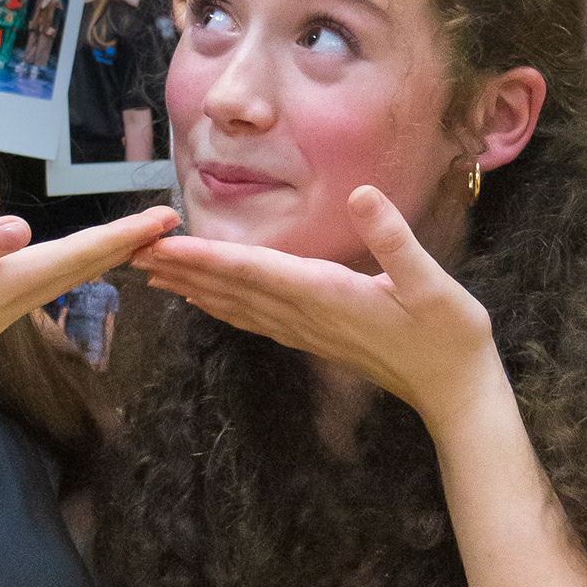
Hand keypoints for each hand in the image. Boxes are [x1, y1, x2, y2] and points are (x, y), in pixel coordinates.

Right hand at [0, 206, 178, 424]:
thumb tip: (22, 230)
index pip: (69, 260)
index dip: (118, 237)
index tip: (164, 220)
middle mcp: (0, 308)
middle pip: (73, 272)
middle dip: (121, 245)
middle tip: (167, 222)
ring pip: (55, 281)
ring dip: (95, 258)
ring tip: (132, 237)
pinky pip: (31, 289)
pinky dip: (62, 269)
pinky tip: (68, 260)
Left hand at [133, 185, 499, 434]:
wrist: (454, 391)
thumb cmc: (449, 335)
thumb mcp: (432, 282)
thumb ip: (394, 240)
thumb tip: (363, 195)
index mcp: (326, 294)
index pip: (253, 270)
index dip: (206, 255)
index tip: (164, 244)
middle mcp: (306, 315)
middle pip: (230, 289)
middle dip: (181, 268)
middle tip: (131, 250)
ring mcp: (307, 331)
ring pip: (235, 307)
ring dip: (192, 288)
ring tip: (151, 272)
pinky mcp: (314, 339)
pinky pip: (254, 321)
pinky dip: (221, 307)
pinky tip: (203, 302)